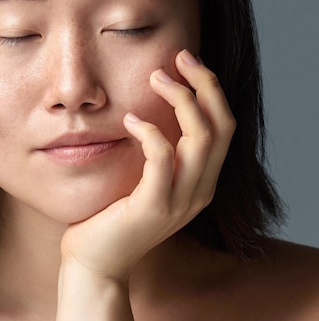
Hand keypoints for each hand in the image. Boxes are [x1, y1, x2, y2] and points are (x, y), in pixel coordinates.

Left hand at [60, 49, 235, 280]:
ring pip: (201, 137)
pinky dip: (149, 131)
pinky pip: (162, 157)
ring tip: (156, 77)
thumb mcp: (145, 180)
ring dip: (181, 99)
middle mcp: (199, 191)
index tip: (187, 62)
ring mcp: (180, 201)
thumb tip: (150, 108)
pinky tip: (129, 119)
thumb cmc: (113, 215)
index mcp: (201, 181)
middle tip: (179, 57)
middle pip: (222, 125)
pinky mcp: (154, 207)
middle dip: (205, 84)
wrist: (95, 263)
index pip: (224, 126)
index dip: (211, 90)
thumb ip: (158, 153)